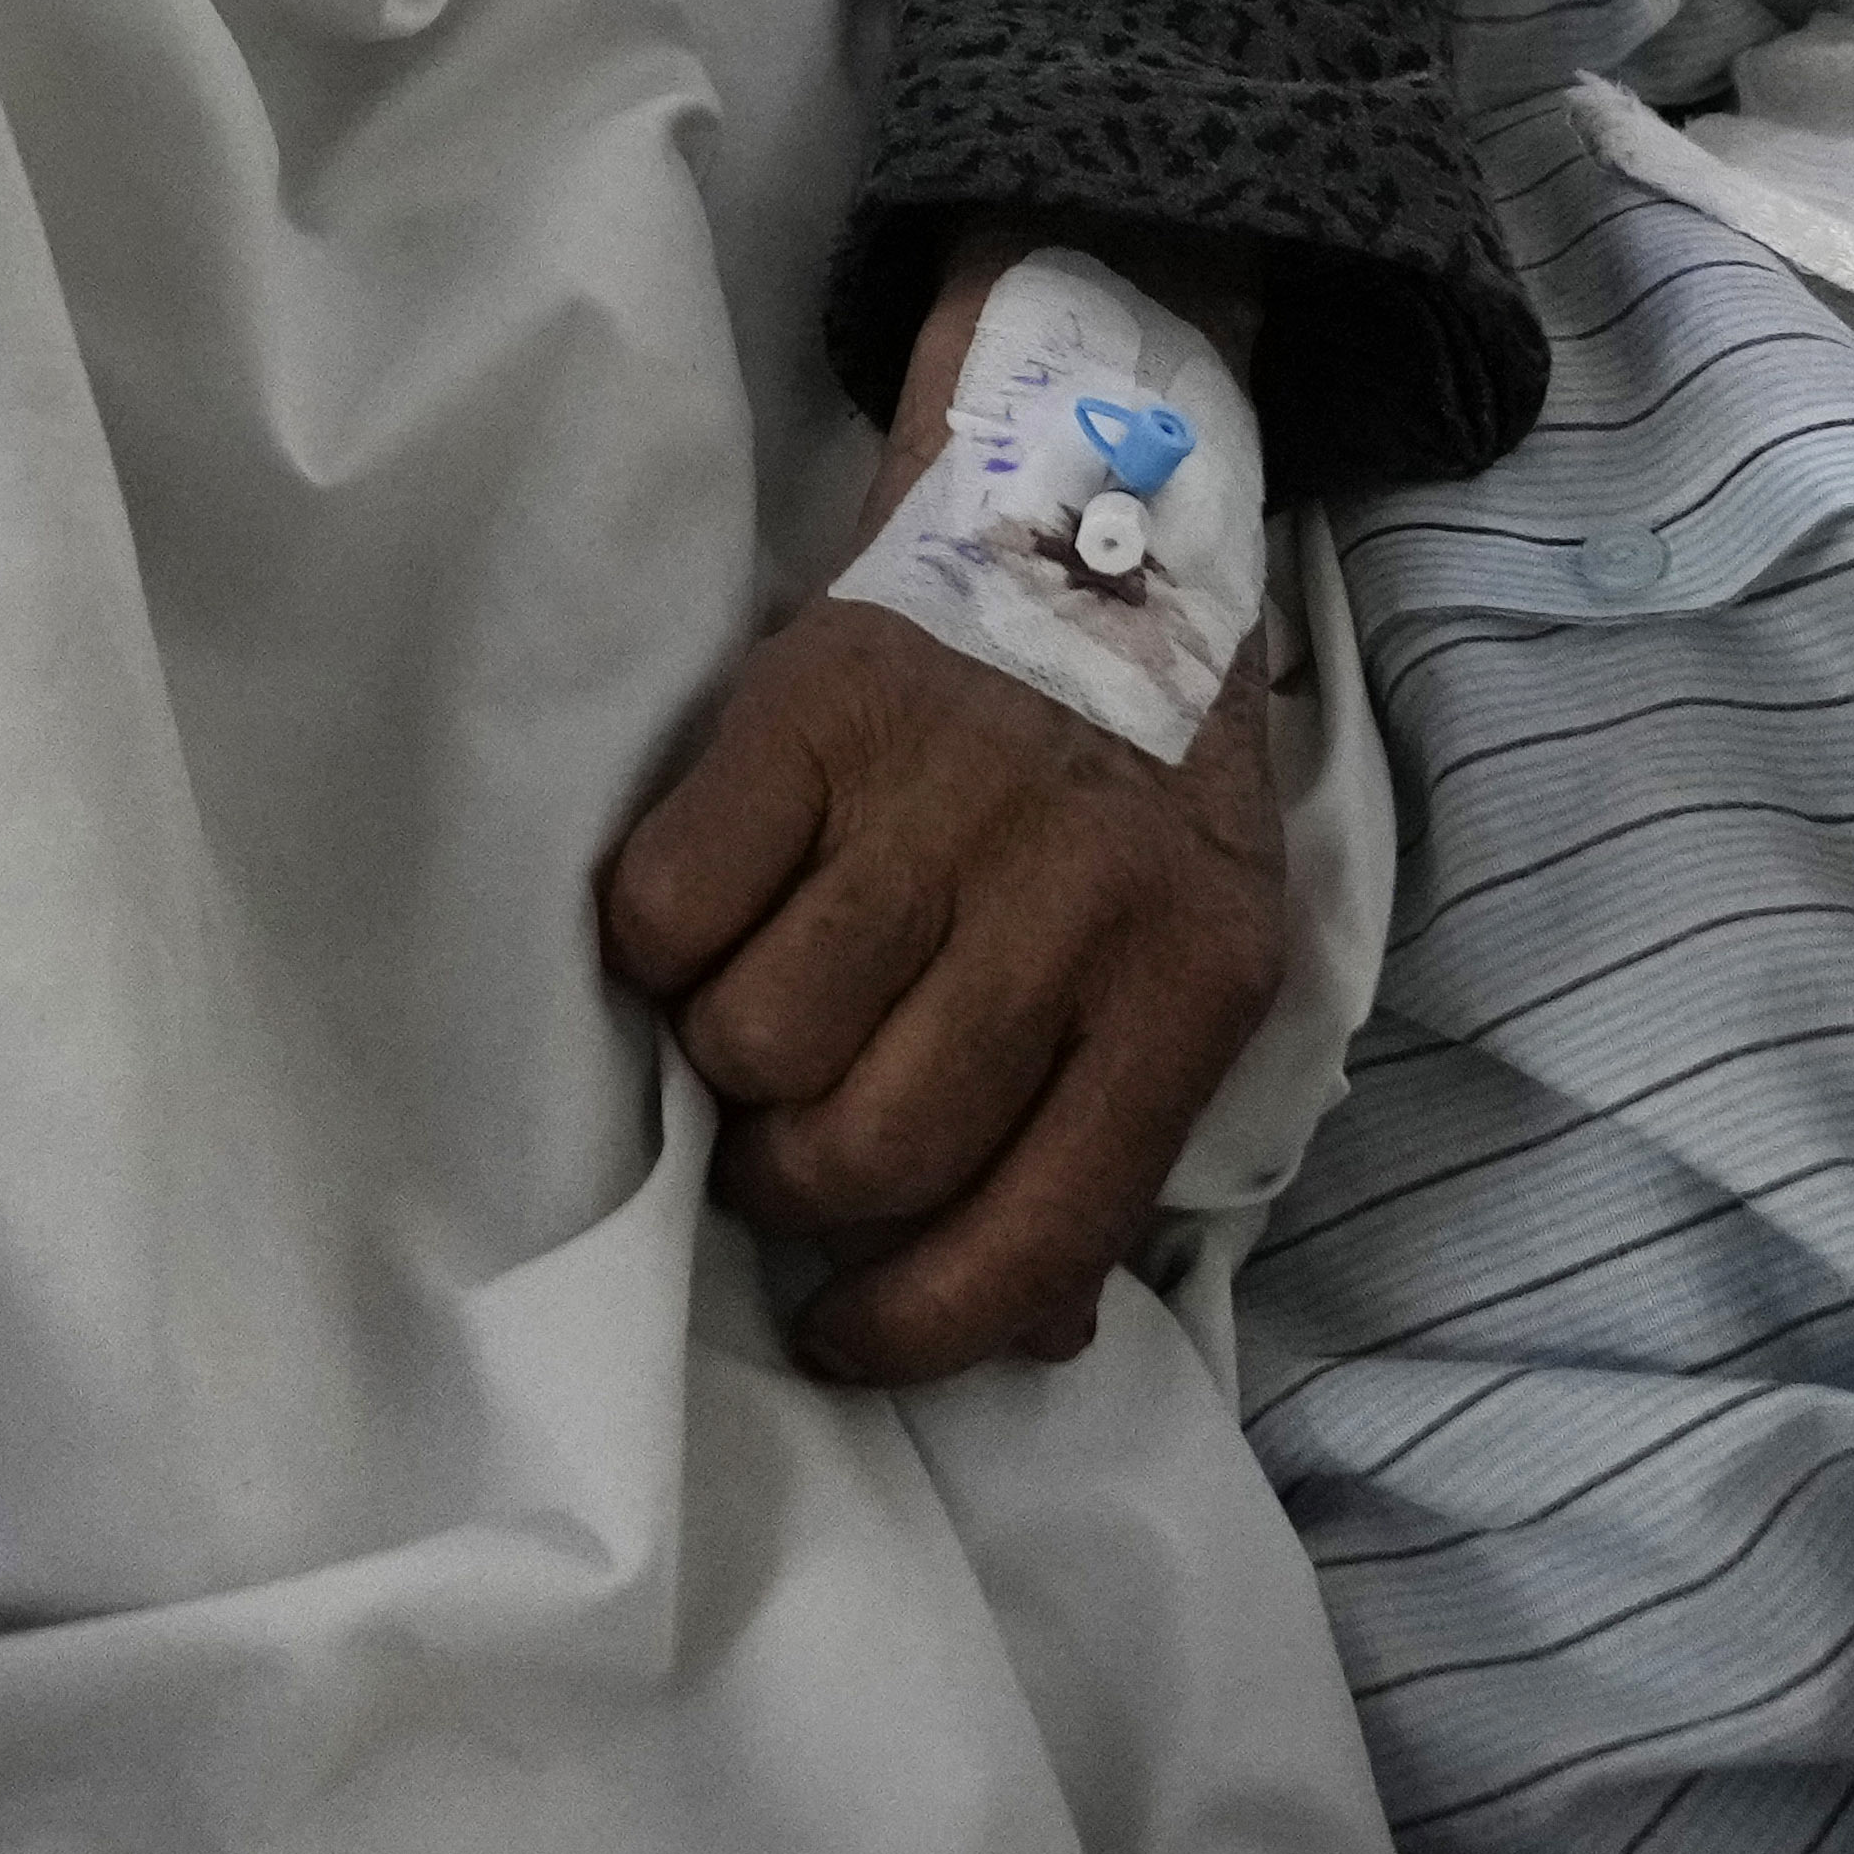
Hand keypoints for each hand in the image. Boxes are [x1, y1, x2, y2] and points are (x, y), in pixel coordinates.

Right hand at [598, 248, 1298, 1386]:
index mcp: (1191, 980)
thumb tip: (1021, 1334)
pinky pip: (667, 904)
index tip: (844, 1334)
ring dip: (732, 1065)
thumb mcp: (1191, 957)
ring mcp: (935, 798)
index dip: (919, 1324)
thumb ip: (1117, 1142)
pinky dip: (661, 942)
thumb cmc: (1129, 782)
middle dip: (800, 1185)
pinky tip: (710, 915)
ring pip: (757, 1040)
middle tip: (790, 1144)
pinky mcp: (808, 708)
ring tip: (761, 1014)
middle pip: (872, 1144)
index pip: (1040, 1226)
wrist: (1090, 518)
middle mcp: (1071, 896)